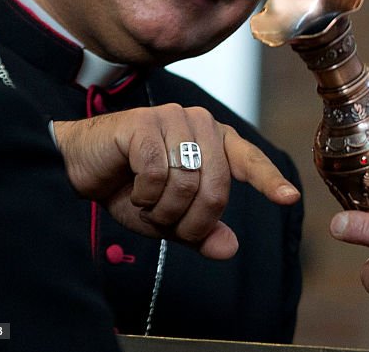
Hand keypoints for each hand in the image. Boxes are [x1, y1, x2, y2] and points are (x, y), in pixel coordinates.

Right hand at [52, 104, 298, 259]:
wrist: (79, 167)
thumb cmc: (128, 187)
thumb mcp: (168, 218)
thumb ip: (200, 231)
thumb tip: (229, 249)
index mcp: (216, 140)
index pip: (249, 161)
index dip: (269, 181)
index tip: (289, 198)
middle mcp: (201, 123)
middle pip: (216, 188)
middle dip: (191, 220)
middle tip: (165, 224)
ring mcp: (174, 117)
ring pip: (187, 183)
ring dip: (163, 210)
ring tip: (146, 204)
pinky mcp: (146, 122)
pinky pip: (157, 174)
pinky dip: (143, 194)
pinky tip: (130, 188)